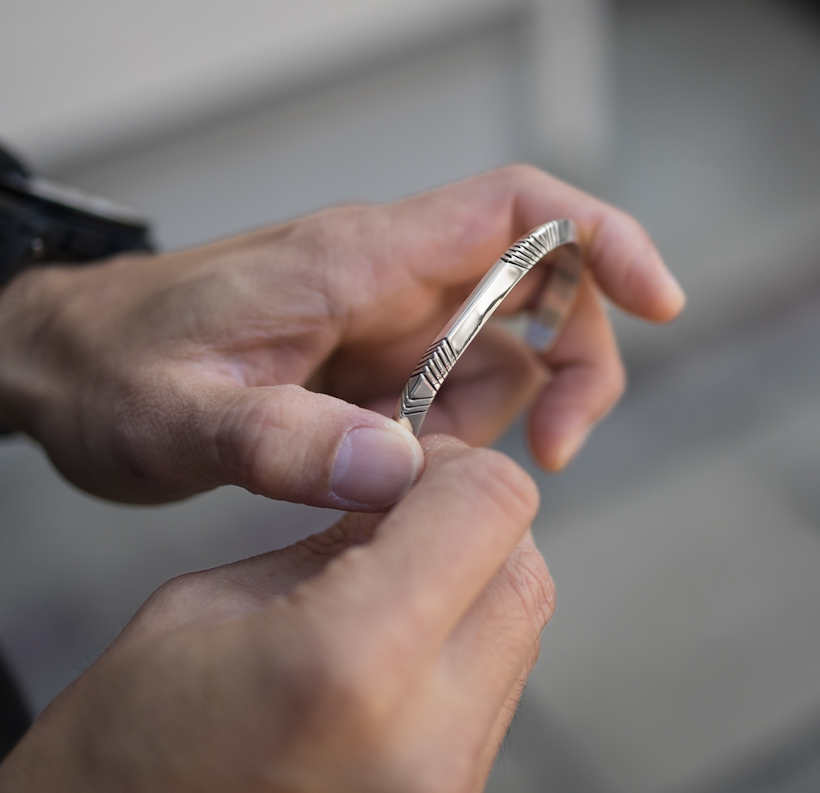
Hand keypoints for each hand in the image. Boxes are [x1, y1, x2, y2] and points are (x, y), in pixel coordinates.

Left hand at [0, 166, 683, 506]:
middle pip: (537, 292)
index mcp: (360, 262)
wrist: (65, 362)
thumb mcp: (178, 415)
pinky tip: (392, 475)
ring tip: (413, 474)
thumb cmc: (113, 369)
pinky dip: (451, 444)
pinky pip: (450, 398)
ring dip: (496, 425)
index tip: (660, 300)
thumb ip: (282, 443)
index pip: (516, 212)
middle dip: (571, 368)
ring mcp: (384, 326)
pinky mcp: (371, 366)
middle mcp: (387, 283)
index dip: (603, 238)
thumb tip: (398, 476)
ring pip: (499, 357)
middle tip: (546, 456)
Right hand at [0, 438, 551, 792]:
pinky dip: (463, 642)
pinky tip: (396, 642)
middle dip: (473, 520)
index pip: (490, 507)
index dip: (456, 465)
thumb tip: (404, 499)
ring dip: (473, 581)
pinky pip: (496, 693)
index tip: (409, 468)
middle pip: (525, 572)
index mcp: (350, 661)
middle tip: (402, 513)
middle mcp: (425, 739)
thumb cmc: (120, 754)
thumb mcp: (211, 604)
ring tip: (391, 579)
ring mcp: (448, 790)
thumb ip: (331, 542)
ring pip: (522, 632)